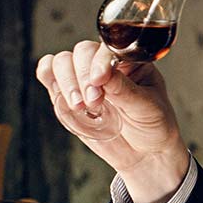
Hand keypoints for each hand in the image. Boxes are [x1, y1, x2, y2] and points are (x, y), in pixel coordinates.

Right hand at [37, 40, 189, 202]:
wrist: (145, 153)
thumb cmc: (154, 125)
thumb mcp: (148, 107)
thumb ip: (125, 90)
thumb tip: (102, 73)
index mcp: (131, 61)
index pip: (108, 48)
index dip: (99, 62)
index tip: (100, 82)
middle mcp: (106, 64)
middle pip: (82, 52)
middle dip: (83, 76)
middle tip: (94, 102)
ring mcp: (85, 77)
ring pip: (61, 62)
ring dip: (66, 82)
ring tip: (80, 106)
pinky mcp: (68, 93)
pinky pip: (48, 74)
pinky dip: (50, 80)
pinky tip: (63, 97)